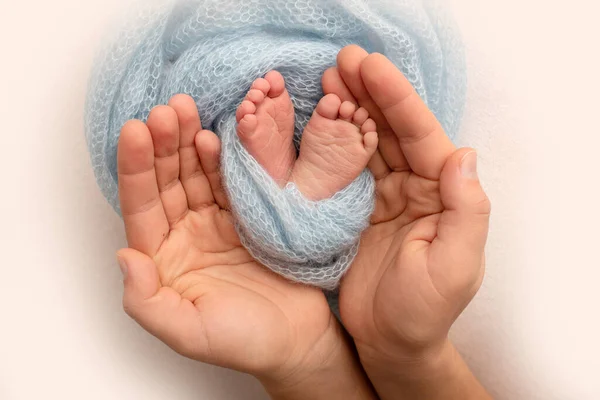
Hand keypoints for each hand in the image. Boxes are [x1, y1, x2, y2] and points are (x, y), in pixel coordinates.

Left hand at [115, 95, 372, 397]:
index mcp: (163, 260)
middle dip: (162, 145)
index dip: (136, 168)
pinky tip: (212, 137)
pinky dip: (221, 159)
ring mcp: (216, 223)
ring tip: (185, 109)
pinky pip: (228, 182)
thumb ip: (147, 302)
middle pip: (166, 182)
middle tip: (165, 110)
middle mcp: (184, 235)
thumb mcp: (189, 332)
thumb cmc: (244, 341)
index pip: (142, 206)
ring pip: (195, 174)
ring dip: (187, 142)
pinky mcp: (246, 216)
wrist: (298, 338)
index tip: (135, 131)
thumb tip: (124, 256)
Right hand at [323, 46, 490, 397]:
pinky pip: (341, 170)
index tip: (371, 67)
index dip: (397, 99)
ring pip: (364, 143)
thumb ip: (465, 212)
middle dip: (368, 93)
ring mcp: (381, 197)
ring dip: (347, 110)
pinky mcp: (353, 211)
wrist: (390, 342)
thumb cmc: (424, 311)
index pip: (421, 135)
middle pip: (390, 130)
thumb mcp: (454, 266)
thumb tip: (464, 156)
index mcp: (440, 194)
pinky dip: (329, 144)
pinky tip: (314, 121)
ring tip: (326, 79)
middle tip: (343, 61)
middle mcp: (413, 187)